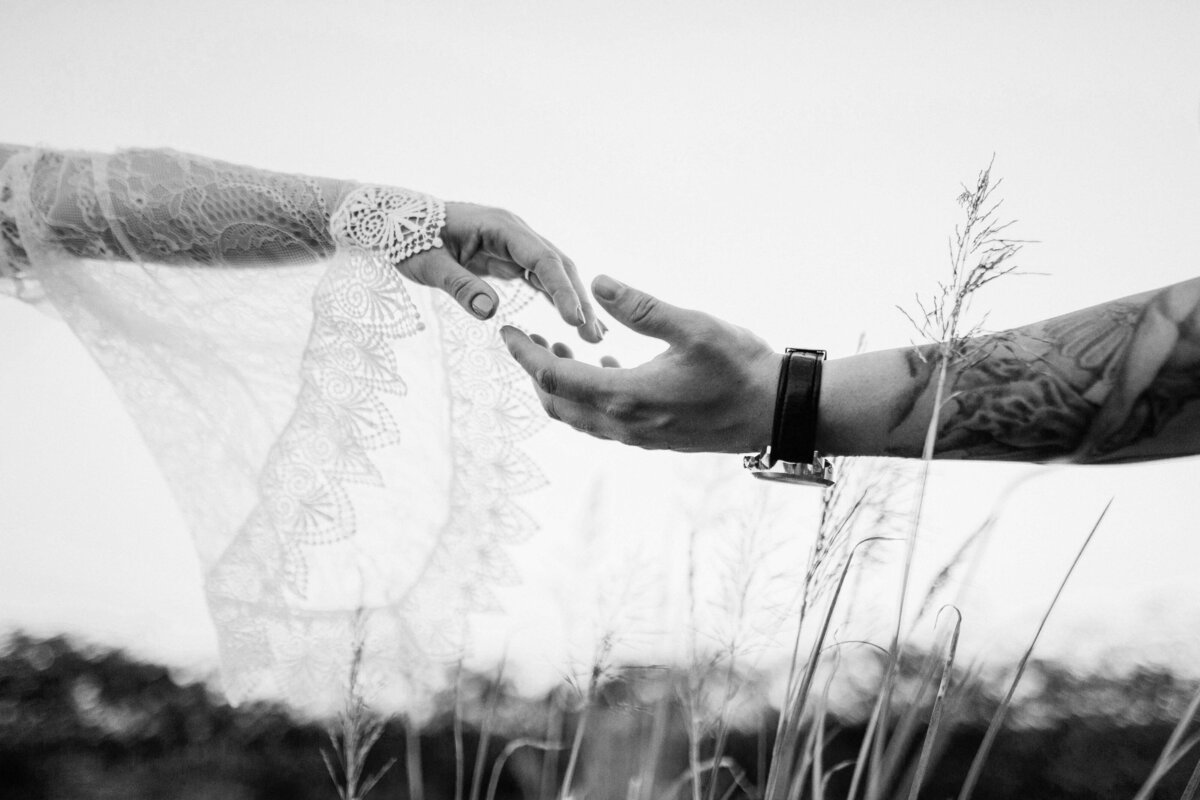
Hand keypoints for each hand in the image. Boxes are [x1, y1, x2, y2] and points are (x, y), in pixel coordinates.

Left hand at [401, 202, 602, 341]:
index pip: (542, 259)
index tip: (575, 320)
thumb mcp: (429, 264)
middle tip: (595, 336)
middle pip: (558, 265)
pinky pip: (539, 276)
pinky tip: (571, 320)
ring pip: (554, 272)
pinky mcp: (509, 255)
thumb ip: (459, 286)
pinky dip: (557, 297)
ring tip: (593, 335)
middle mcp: (514, 230)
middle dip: (579, 300)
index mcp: (500, 227)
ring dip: (573, 301)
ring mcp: (514, 242)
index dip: (562, 290)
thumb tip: (489, 312)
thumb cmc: (409, 239)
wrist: (396, 222)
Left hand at [501, 275, 780, 452]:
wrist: (778, 413)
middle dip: (536, 371)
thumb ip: (643, 307)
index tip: (507, 331)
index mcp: (626, 396)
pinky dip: (588, 396)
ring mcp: (639, 436)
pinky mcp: (654, 439)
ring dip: (561, 385)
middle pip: (558, 403)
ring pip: (579, 416)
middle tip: (527, 337)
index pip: (555, 376)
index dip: (525, 354)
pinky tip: (603, 366)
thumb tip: (597, 282)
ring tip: (559, 346)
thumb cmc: (742, 368)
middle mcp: (626, 423)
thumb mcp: (695, 328)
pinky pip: (604, 422)